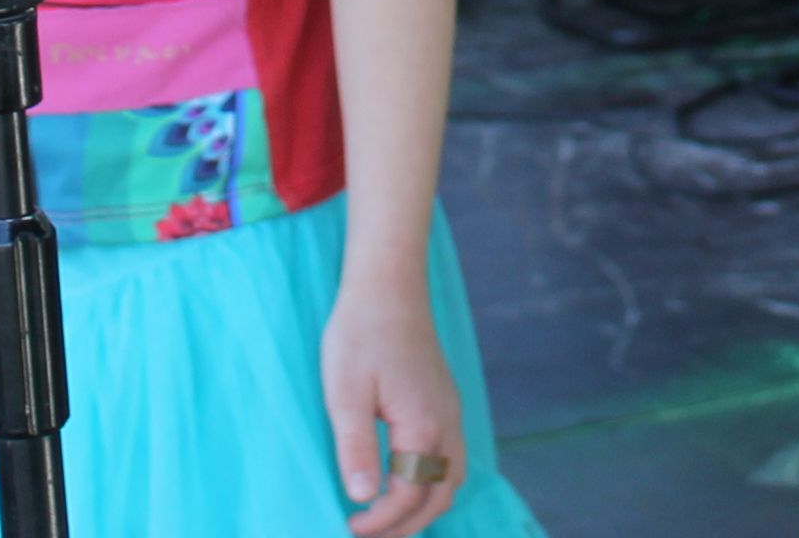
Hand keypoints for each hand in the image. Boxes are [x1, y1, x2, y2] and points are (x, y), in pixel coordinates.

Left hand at [320, 266, 467, 536]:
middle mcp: (446, 423)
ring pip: (452, 478)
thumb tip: (362, 497)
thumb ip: (356, 448)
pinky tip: (406, 482)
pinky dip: (433, 483)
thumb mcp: (345, 394)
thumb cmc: (360, 334)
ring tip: (389, 519)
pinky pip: (451, 457)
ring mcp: (451, 411)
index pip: (410, 494)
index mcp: (423, 425)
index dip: (382, 521)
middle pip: (441, 495)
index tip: (350, 526)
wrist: (388, 286)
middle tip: (369, 534)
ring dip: (424, 506)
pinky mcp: (445, 401)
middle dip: (408, 525)